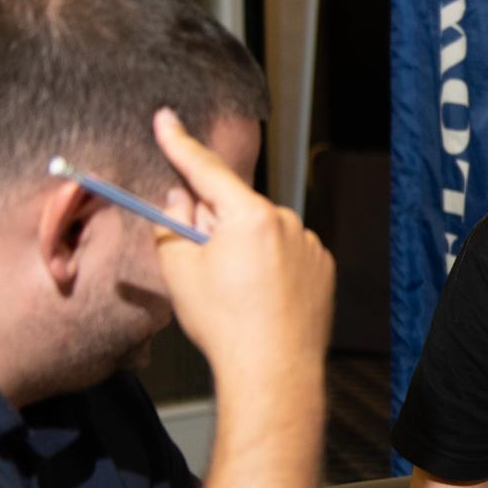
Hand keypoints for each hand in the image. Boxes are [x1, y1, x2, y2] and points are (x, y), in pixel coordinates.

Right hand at [151, 109, 333, 382]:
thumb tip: (180, 199)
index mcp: (248, 215)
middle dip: (214, 222)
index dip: (180, 143)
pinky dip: (271, 264)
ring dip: (245, 245)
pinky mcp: (322, 266)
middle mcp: (285, 220)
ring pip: (263, 231)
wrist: (273, 369)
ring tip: (237, 291)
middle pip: (235, 206)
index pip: (206, 169)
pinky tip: (262, 296)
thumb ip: (172, 224)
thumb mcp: (180, 269)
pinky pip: (287, 253)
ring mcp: (309, 243)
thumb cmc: (225, 323)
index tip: (166, 118)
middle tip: (203, 263)